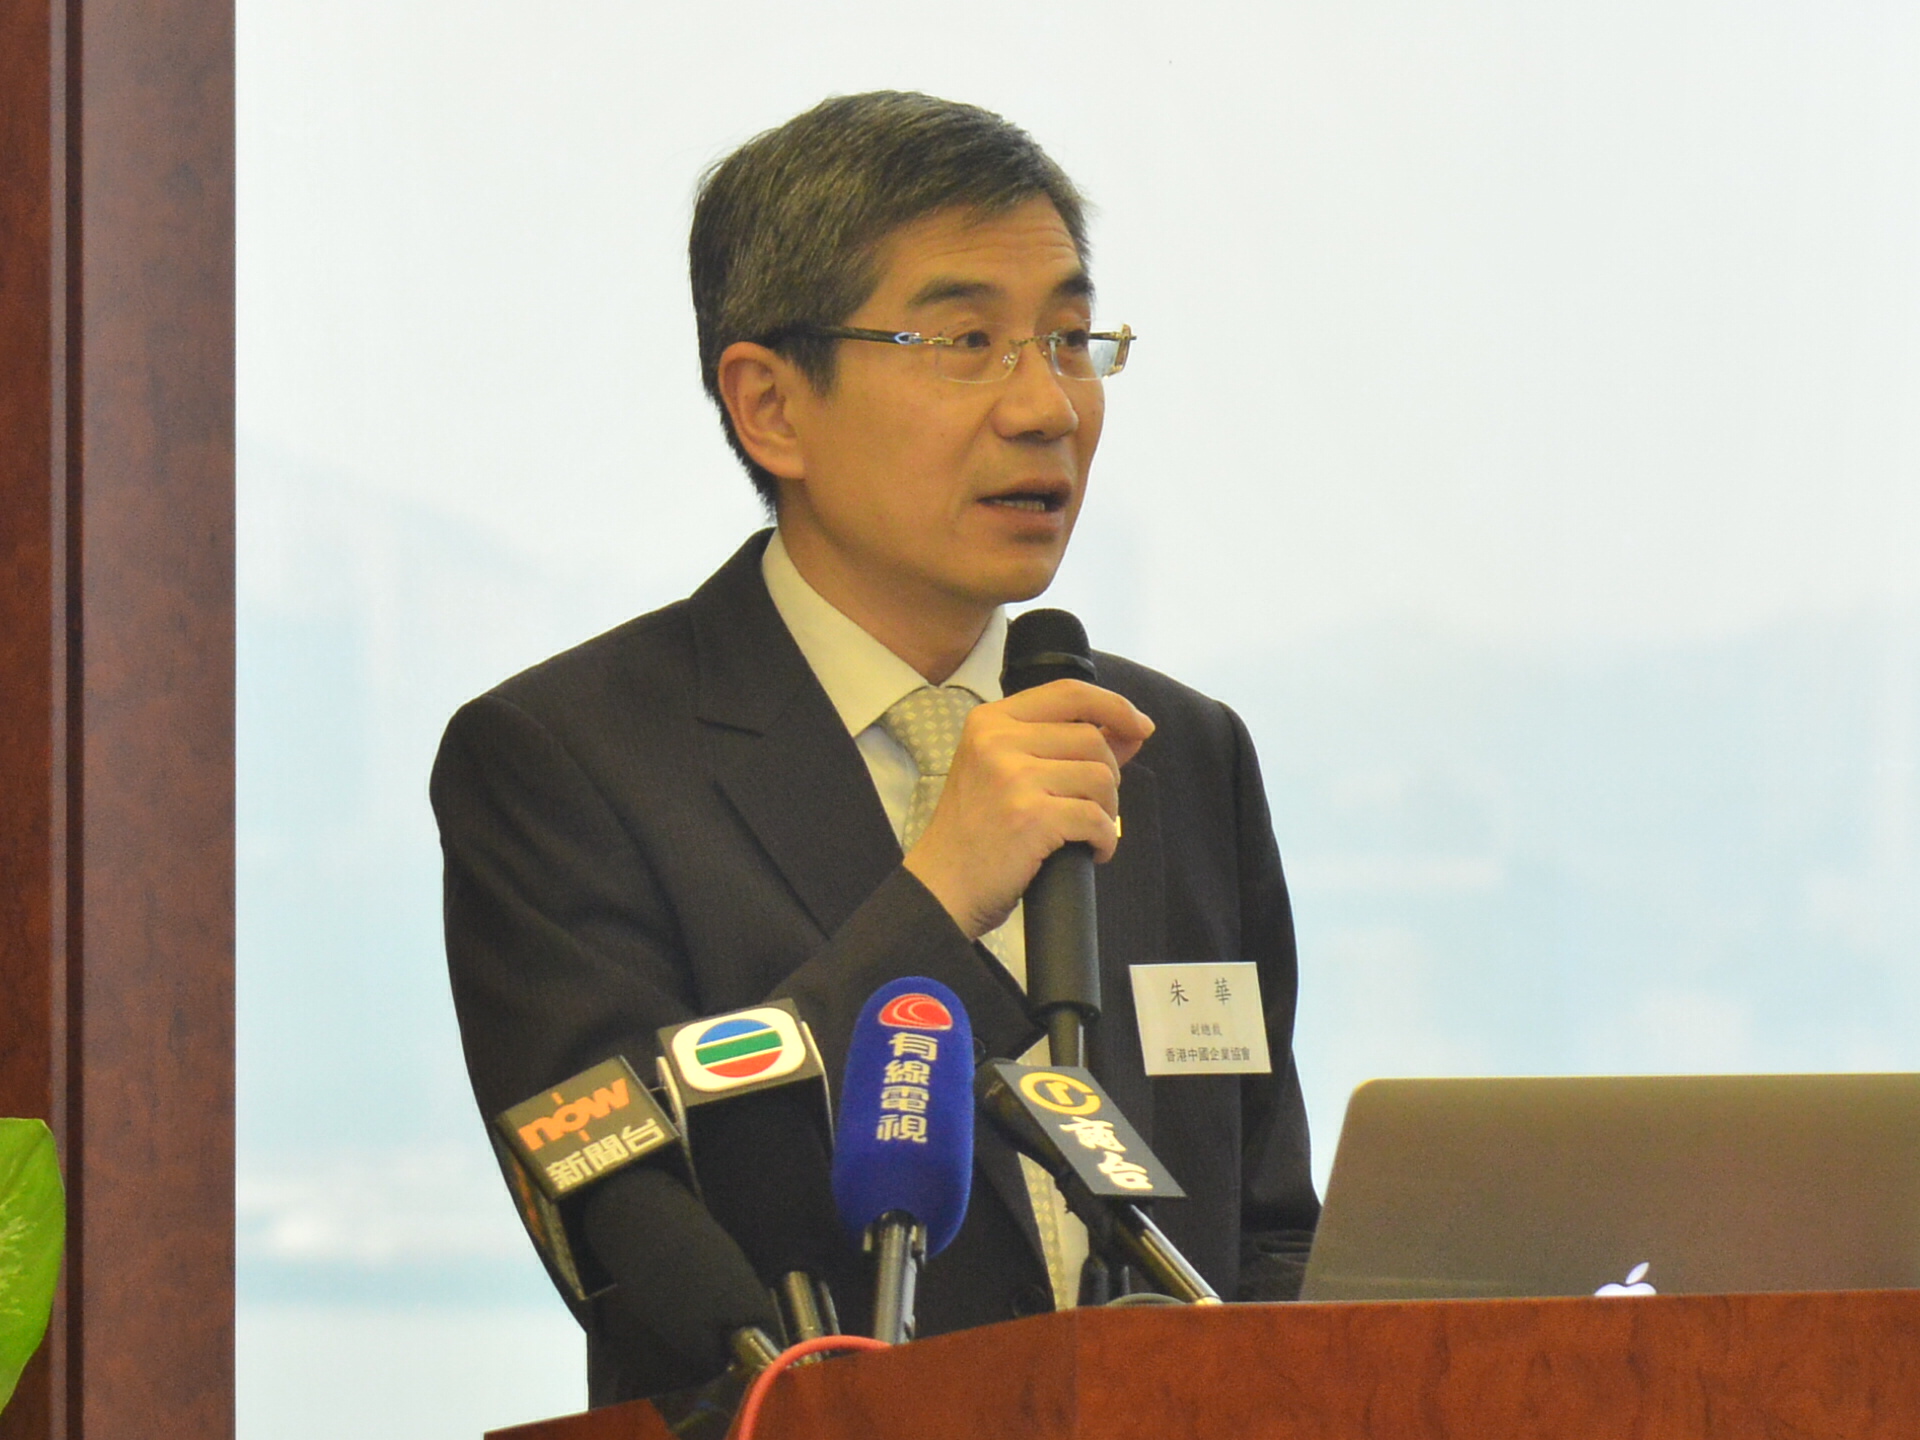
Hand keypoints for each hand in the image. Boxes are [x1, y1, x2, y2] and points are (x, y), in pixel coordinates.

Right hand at [902, 680, 1154, 939]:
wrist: (941, 887)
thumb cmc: (976, 832)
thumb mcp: (1007, 773)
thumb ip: (1064, 746)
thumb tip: (1133, 730)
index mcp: (990, 721)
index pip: (1069, 693)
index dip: (1114, 705)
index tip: (1140, 726)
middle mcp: (998, 740)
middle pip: (1092, 738)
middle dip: (1108, 776)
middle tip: (1092, 807)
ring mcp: (1013, 777)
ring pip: (1100, 777)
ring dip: (1107, 810)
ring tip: (1086, 831)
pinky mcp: (1031, 817)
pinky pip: (1096, 820)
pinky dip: (1104, 840)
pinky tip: (1091, 852)